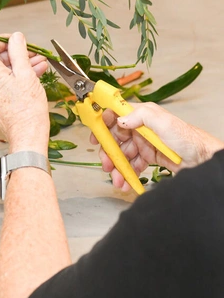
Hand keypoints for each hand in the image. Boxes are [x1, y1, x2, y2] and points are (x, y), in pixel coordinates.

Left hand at [0, 32, 48, 154]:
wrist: (27, 134)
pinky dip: (13, 78)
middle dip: (16, 55)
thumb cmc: (28, 109)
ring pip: (0, 71)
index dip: (4, 40)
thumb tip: (15, 37)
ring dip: (18, 66)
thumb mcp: (26, 73)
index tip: (18, 41)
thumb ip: (18, 51)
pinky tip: (32, 74)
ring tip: (38, 65)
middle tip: (33, 54)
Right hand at [93, 102, 223, 190]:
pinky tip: (126, 183)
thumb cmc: (186, 138)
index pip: (115, 115)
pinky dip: (127, 174)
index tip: (95, 138)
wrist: (201, 160)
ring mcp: (143, 143)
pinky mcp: (148, 158)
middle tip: (106, 165)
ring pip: (122, 154)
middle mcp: (140, 128)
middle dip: (108, 153)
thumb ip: (141, 116)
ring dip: (117, 168)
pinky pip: (131, 165)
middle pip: (115, 138)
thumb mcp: (163, 122)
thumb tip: (121, 119)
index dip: (103, 125)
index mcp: (141, 115)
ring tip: (117, 181)